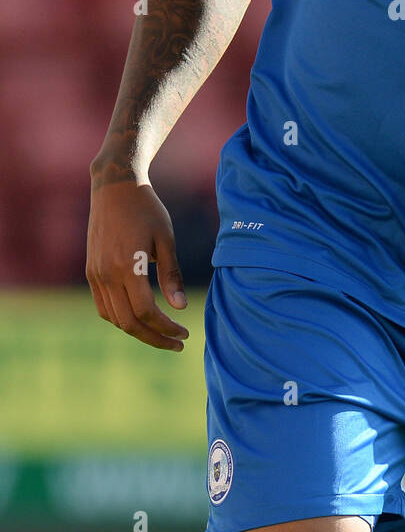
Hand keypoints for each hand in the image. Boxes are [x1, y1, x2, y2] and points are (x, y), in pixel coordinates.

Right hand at [86, 172, 188, 350]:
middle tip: (178, 343)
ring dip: (138, 331)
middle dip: (154, 338)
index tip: (185, 333)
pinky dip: (120, 318)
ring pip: (114, 318)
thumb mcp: (166, 238)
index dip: (166, 328)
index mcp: (127, 266)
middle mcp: (106, 274)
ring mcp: (95, 274)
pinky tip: (140, 318)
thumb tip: (181, 307)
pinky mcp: (91, 272)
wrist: (114, 188)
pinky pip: (103, 306)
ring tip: (162, 334)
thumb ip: (171, 274)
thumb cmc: (146, 209)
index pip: (146, 312)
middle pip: (128, 322)